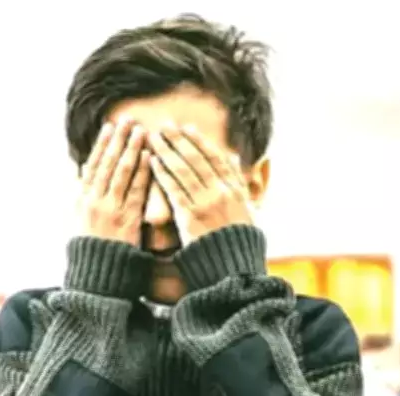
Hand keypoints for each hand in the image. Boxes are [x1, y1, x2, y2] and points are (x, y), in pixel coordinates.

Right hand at [79, 117, 150, 245]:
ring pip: (120, 172)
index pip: (92, 165)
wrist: (98, 273)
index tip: (109, 126)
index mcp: (81, 199)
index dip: (101, 144)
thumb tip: (81, 170)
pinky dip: (142, 171)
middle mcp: (94, 200)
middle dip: (118, 139)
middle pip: (107, 163)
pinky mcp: (127, 218)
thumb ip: (82, 194)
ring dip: (131, 148)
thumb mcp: (79, 219)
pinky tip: (149, 155)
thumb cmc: (92, 247)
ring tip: (140, 130)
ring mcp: (110, 208)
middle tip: (127, 119)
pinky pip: (135, 190)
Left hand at [147, 124, 252, 244]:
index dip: (200, 141)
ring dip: (168, 150)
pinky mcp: (190, 216)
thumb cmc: (238, 240)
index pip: (215, 158)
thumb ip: (240, 181)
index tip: (187, 128)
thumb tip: (235, 157)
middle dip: (180, 139)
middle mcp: (221, 192)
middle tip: (165, 124)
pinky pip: (174, 189)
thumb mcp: (248, 208)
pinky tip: (152, 160)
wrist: (233, 267)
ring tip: (154, 137)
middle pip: (197, 159)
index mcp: (235, 189)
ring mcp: (205, 203)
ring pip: (183, 170)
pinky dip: (162, 172)